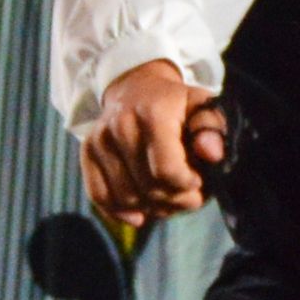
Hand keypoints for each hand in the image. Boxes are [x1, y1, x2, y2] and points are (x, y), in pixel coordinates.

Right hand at [77, 57, 225, 220]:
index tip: (197, 179)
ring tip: (167, 196)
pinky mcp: (87, 152)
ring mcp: (100, 139)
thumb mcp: (203, 107)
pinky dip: (121, 212)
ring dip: (152, 208)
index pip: (167, 172)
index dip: (188, 186)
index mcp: (153, 114)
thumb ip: (212, 129)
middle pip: (148, 189)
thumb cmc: (176, 105)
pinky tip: (140, 212)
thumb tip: (211, 154)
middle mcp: (120, 125)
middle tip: (187, 194)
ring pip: (126, 199)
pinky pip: (99, 196)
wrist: (136, 87)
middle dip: (175, 200)